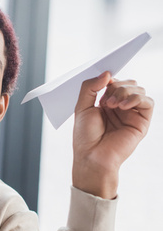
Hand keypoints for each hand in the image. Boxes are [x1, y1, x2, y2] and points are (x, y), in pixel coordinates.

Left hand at [72, 72, 153, 198]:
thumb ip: (90, 87)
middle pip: (129, 83)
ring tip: (112, 105)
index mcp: (106, 102)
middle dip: (117, 86)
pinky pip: (148, 102)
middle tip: (105, 101)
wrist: (92, 157)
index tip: (103, 82)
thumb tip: (107, 73)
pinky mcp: (142, 122)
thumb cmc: (86, 136)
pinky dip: (137, 98)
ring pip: (139, 89)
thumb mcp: (81, 107)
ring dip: (125, 92)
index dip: (110, 79)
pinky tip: (124, 106)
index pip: (115, 81)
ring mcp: (132, 113)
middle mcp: (121, 106)